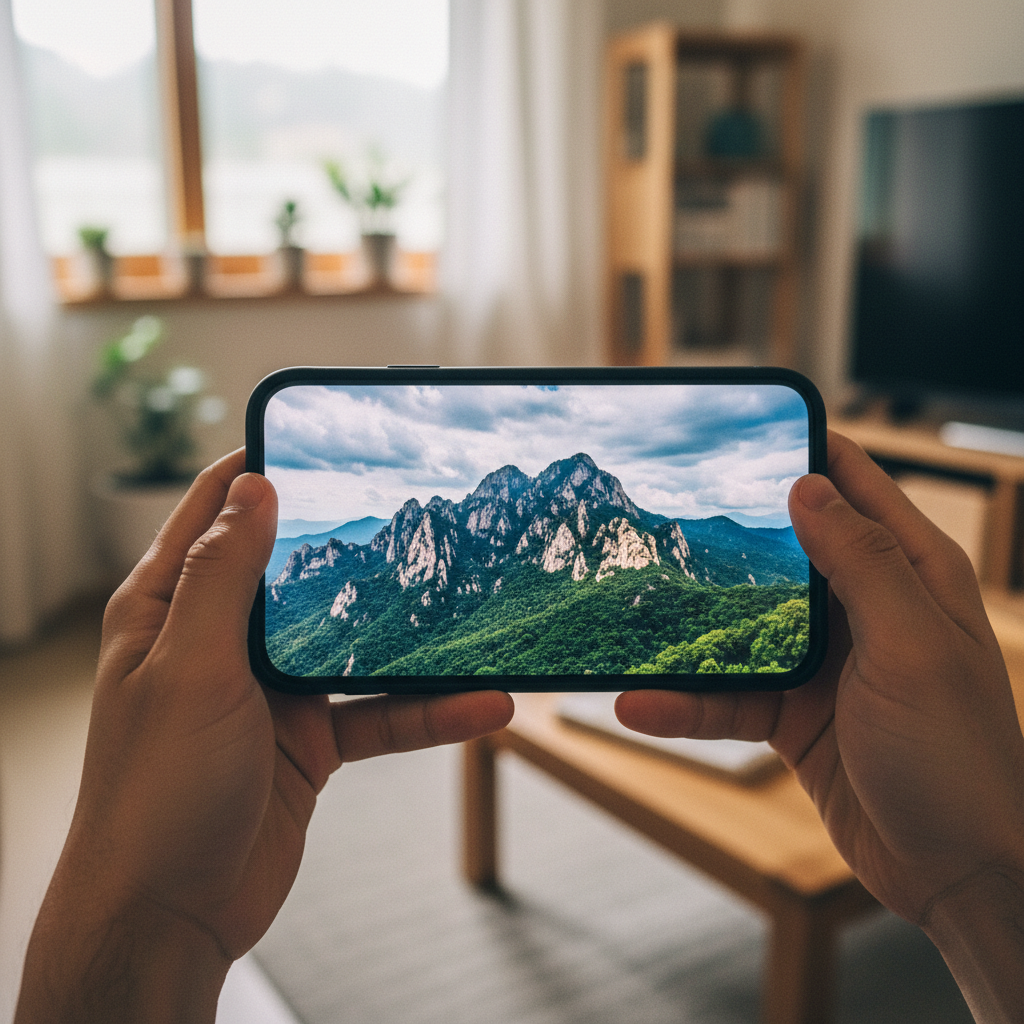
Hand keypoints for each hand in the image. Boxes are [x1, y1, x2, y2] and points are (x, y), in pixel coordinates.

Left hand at [16, 449, 512, 1023]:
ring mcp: (273, 690)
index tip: (320, 435)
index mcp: (172, 608)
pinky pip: (380, 711)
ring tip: (475, 613)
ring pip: (355, 643)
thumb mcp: (191, 669)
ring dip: (413, 637)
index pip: (215, 512)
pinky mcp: (312, 739)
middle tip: (422, 505)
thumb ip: (223, 577)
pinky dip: (429, 710)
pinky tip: (482, 704)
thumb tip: (253, 487)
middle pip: (301, 570)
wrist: (169, 914)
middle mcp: (223, 639)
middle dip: (359, 542)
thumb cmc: (156, 792)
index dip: (262, 468)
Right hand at [616, 430, 1023, 1020]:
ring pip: (741, 629)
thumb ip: (861, 564)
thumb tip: (807, 487)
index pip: (852, 486)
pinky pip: (730, 697)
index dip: (801, 450)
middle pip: (781, 551)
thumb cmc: (959, 758)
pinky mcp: (795, 714)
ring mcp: (826, 663)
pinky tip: (640, 704)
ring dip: (687, 636)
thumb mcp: (911, 648)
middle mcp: (865, 609)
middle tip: (656, 514)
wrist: (960, 874)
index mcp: (911, 575)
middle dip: (722, 536)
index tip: (743, 424)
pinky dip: (687, 702)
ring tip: (626, 631)